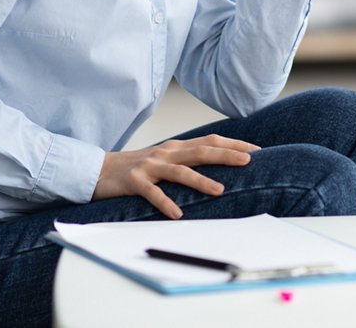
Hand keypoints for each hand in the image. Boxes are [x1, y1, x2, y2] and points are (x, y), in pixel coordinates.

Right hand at [92, 134, 258, 218]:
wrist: (100, 170)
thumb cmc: (139, 167)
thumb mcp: (166, 159)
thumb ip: (188, 159)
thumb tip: (220, 163)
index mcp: (176, 147)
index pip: (210, 141)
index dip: (233, 144)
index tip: (256, 149)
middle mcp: (166, 153)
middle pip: (200, 151)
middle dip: (226, 155)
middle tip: (248, 161)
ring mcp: (150, 166)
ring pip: (179, 171)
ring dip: (201, 180)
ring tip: (220, 190)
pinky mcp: (134, 181)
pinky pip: (152, 193)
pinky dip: (165, 202)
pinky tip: (177, 214)